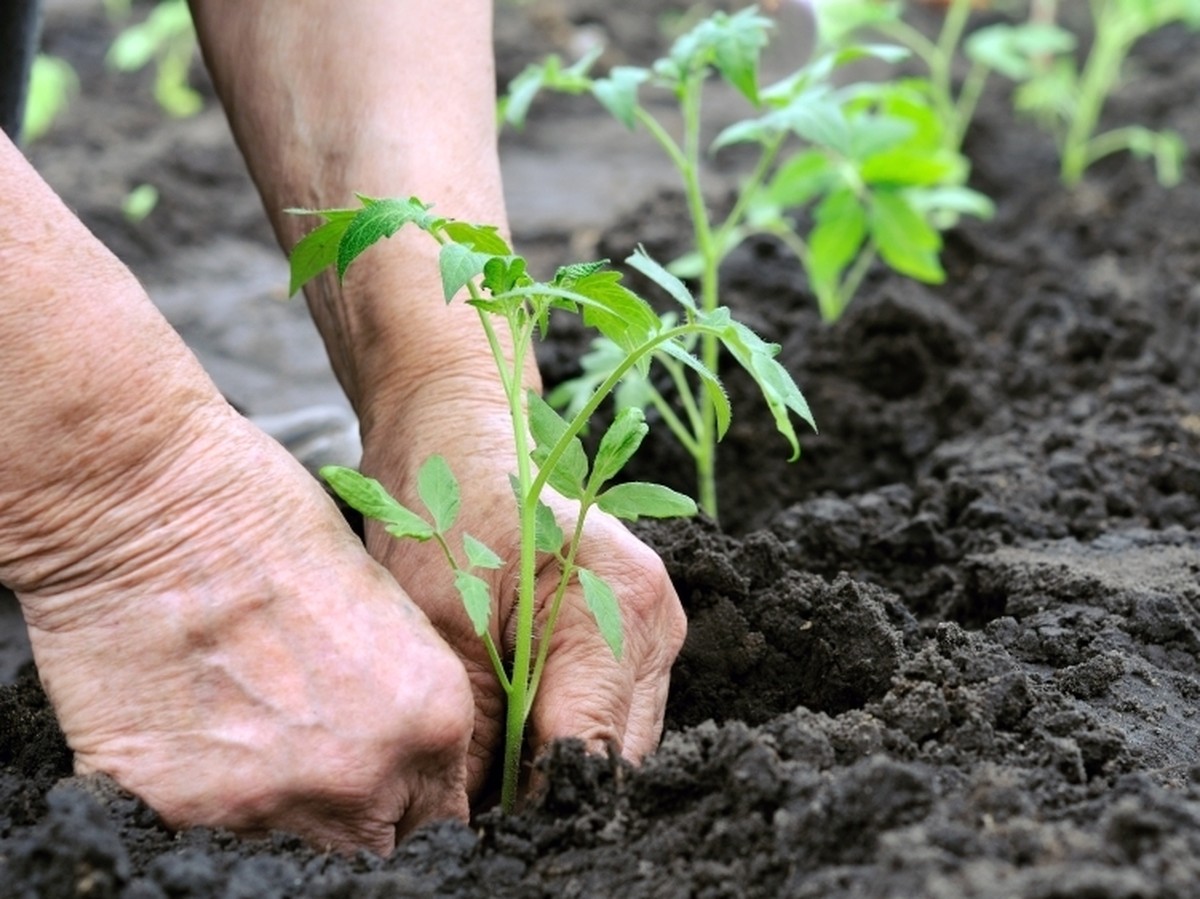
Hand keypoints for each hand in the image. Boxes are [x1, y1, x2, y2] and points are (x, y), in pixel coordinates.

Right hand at [14, 403, 474, 854]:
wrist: (152, 505)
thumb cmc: (271, 522)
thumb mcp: (383, 605)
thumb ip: (404, 698)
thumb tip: (402, 753)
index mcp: (430, 717)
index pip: (440, 816)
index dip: (411, 798)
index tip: (388, 786)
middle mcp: (363, 775)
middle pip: (373, 844)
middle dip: (356, 811)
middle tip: (315, 756)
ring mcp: (270, 801)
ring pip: (292, 846)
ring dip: (279, 804)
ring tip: (247, 728)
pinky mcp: (179, 807)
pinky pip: (204, 830)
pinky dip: (201, 793)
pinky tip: (191, 726)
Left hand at [358, 382, 687, 796]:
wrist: (457, 433)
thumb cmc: (443, 507)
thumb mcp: (441, 626)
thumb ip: (472, 733)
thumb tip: (472, 824)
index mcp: (621, 607)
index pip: (592, 752)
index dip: (535, 808)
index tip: (479, 834)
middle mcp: (656, 621)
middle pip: (616, 758)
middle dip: (547, 794)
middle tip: (474, 812)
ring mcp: (654, 629)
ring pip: (616, 743)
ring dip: (555, 767)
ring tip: (486, 775)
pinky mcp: (634, 635)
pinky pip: (607, 713)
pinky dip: (560, 735)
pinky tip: (510, 736)